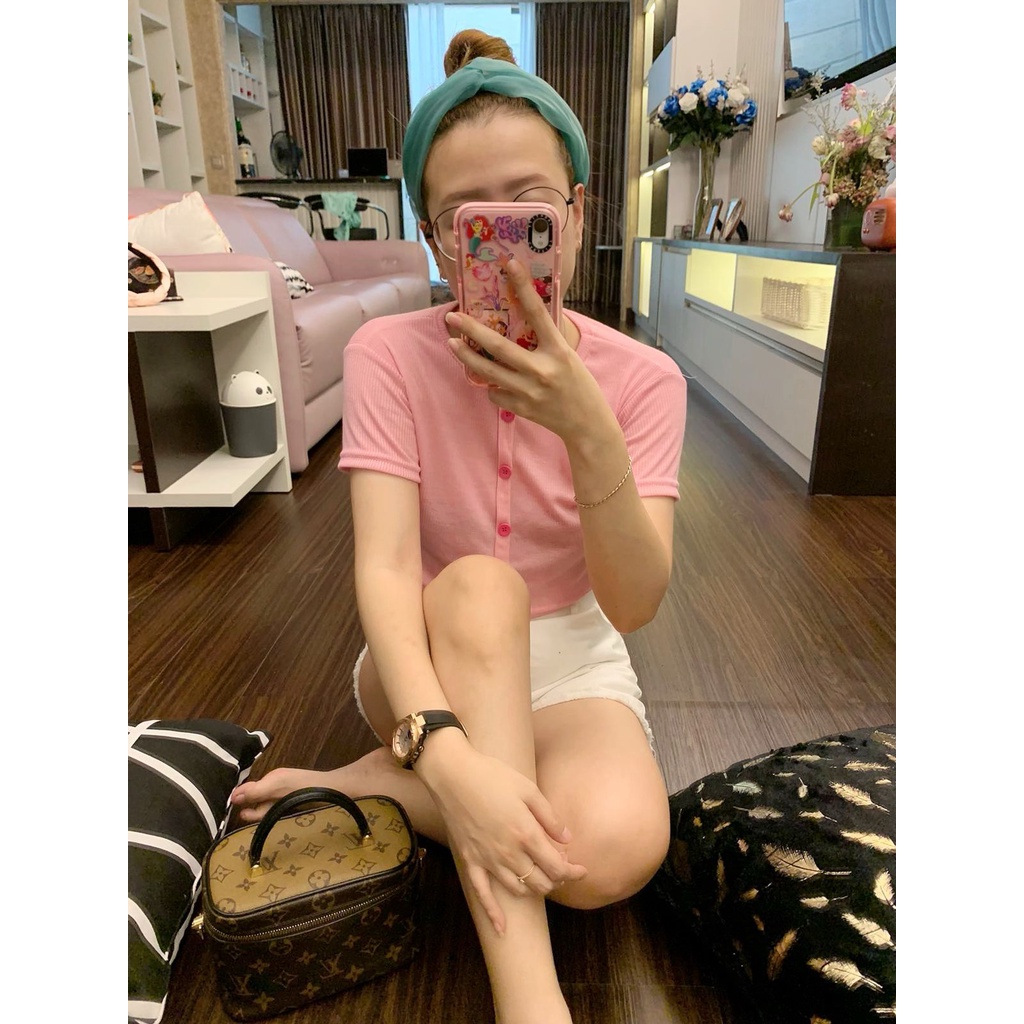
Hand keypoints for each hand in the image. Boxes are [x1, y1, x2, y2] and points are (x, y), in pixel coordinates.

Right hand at [418, 739, 587, 934]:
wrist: (452, 775)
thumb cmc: (492, 776)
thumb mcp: (528, 789)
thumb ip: (549, 817)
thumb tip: (567, 839)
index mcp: (526, 833)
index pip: (557, 866)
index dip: (573, 872)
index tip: (581, 869)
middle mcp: (509, 853)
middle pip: (541, 882)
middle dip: (556, 881)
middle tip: (562, 870)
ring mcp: (488, 860)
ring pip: (519, 890)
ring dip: (534, 889)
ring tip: (541, 881)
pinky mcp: (470, 861)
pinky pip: (483, 895)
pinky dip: (494, 915)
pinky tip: (502, 929)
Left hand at [445, 258, 612, 443]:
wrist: (587, 424)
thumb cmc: (579, 385)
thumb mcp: (568, 357)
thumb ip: (547, 340)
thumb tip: (523, 315)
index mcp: (558, 351)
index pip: (538, 313)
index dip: (524, 287)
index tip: (509, 264)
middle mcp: (542, 370)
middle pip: (498, 346)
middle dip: (471, 330)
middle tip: (452, 317)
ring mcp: (529, 391)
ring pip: (487, 372)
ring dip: (466, 356)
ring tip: (453, 343)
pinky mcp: (521, 408)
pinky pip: (495, 392)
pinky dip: (491, 385)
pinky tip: (494, 380)